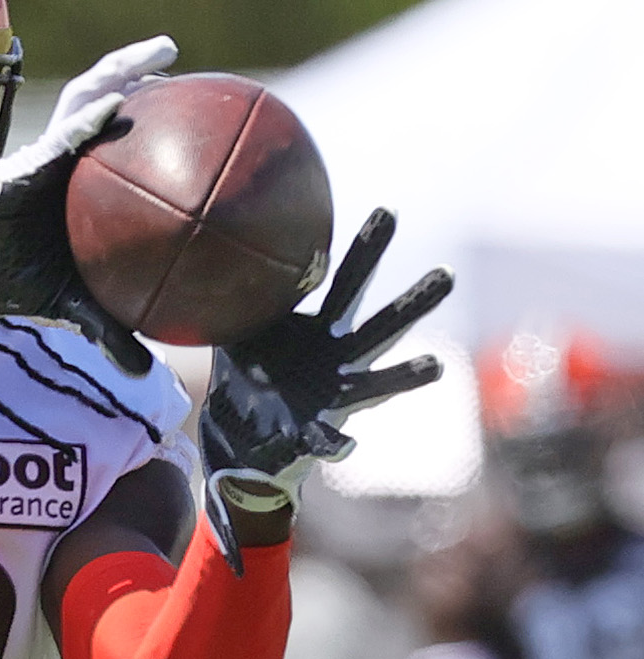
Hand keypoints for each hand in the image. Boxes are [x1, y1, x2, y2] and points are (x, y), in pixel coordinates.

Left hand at [0, 36, 181, 377]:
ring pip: (127, 162)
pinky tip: (207, 241)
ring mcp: (76, 203)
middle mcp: (58, 176)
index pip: (63, 134)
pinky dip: (165, 238)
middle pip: (102, 113)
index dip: (87, 116)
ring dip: (161, 129)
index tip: (116, 99)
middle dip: (131, 73)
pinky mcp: (86, 248)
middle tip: (168, 49)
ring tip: (206, 104)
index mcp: (27, 170)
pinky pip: (134, 243)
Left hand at [200, 208, 453, 572]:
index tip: (388, 212)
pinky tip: (347, 446)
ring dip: (404, 377)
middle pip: (381, 326)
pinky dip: (337, 445)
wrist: (238, 438)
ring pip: (375, 385)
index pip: (348, 282)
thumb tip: (211, 242)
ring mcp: (332, 401)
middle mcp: (338, 363)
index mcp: (321, 332)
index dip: (366, 250)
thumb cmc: (245, 379)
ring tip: (434, 367)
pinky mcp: (313, 436)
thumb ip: (234, 294)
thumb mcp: (236, 329)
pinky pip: (328, 442)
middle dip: (414, 302)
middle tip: (447, 275)